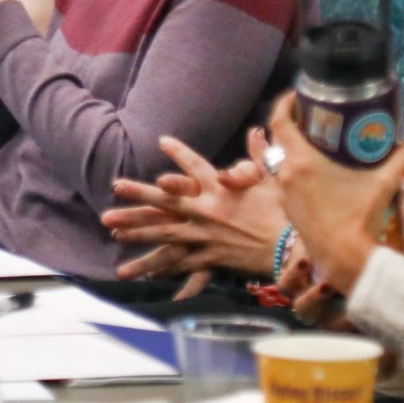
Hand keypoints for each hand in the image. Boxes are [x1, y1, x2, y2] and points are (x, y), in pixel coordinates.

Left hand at [104, 134, 289, 284]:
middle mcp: (206, 210)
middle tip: (115, 187)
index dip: (179, 152)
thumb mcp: (273, 182)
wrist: (290, 251)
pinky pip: (179, 263)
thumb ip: (259, 157)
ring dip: (137, 232)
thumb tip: (258, 131)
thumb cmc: (284, 215)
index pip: (195, 165)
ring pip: (164, 233)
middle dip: (138, 194)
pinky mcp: (208, 258)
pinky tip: (140, 271)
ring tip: (113, 232)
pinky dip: (159, 267)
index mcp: (221, 189)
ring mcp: (204, 236)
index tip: (163, 141)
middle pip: (166, 200)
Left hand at [265, 93, 403, 296]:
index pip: (279, 120)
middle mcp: (285, 175)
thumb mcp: (384, 183)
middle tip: (315, 118)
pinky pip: (286, 183)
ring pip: (281, 162)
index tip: (298, 95)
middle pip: (280, 139)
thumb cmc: (360, 218)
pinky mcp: (289, 211)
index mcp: (301, 161)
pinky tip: (320, 177)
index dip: (285, 103)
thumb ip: (401, 158)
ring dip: (294, 150)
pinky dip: (297, 173)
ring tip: (319, 145)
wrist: (346, 260)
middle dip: (294, 125)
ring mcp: (284, 195)